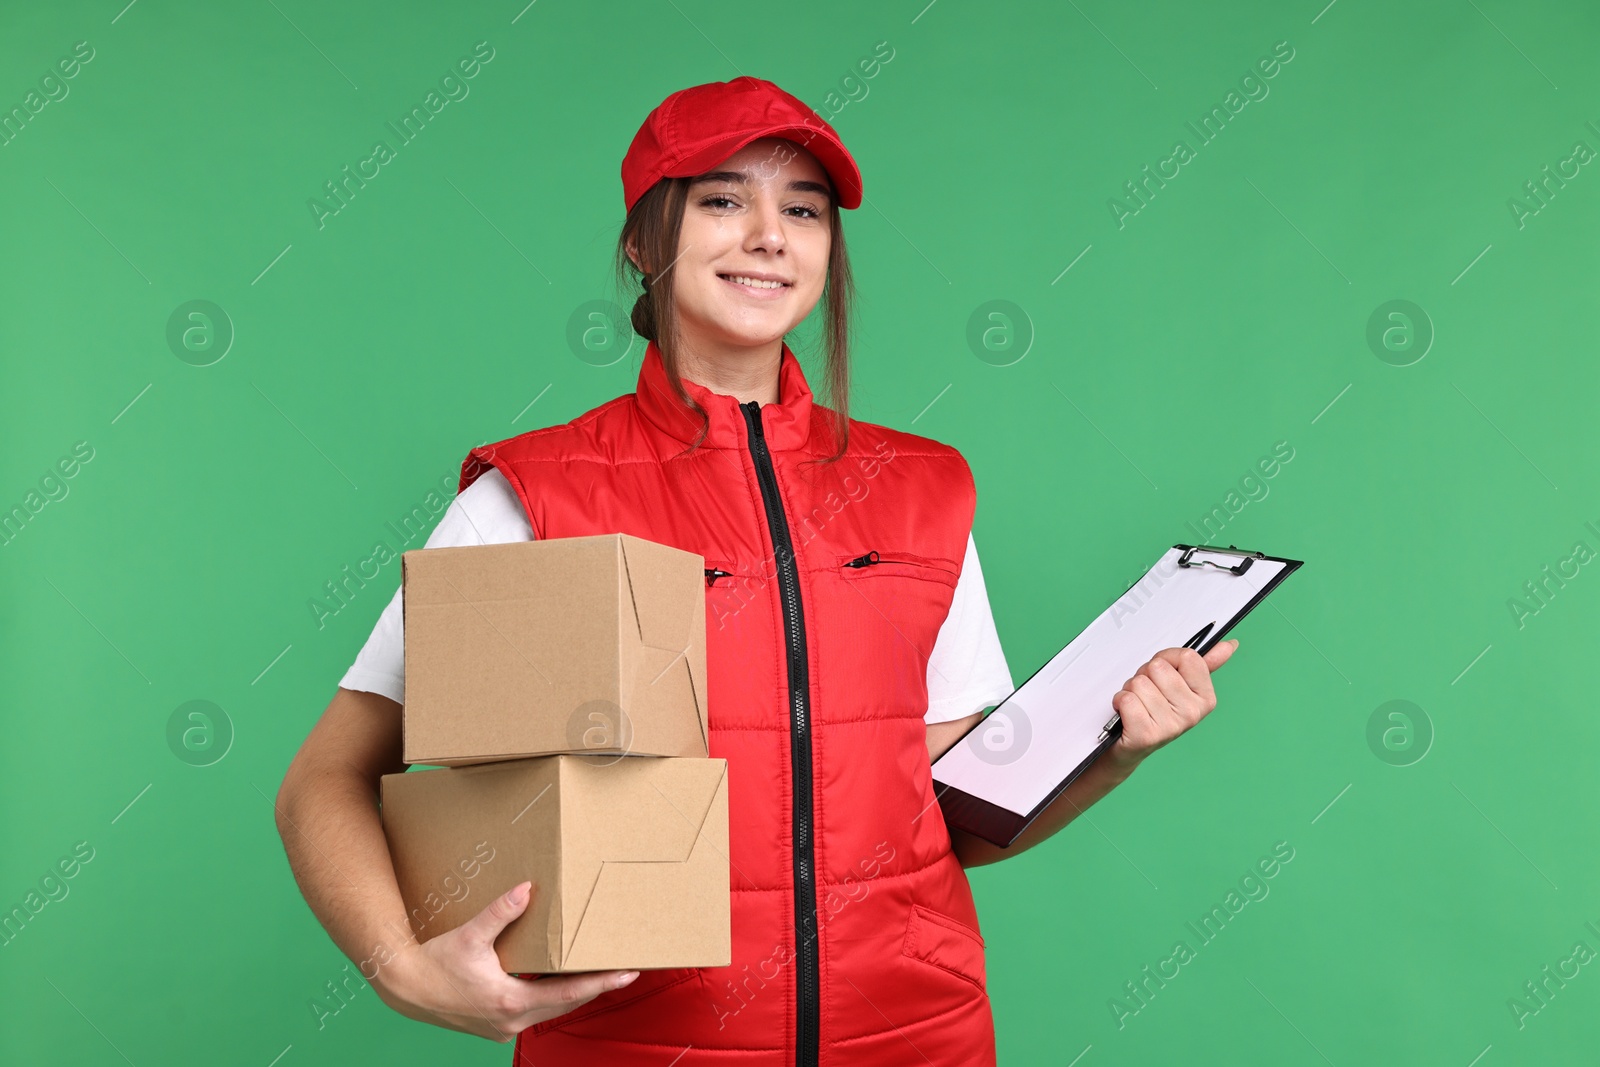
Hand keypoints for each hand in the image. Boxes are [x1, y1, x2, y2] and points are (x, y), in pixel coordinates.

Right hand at [373, 880, 639, 1042]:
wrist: (405, 987)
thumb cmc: (436, 962)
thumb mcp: (469, 935)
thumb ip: (499, 913)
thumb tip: (526, 890)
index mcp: (510, 1001)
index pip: (569, 993)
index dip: (601, 982)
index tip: (628, 973)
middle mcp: (511, 1021)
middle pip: (567, 1004)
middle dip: (597, 987)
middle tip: (626, 971)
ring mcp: (504, 1027)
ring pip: (551, 1009)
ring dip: (575, 993)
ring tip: (601, 975)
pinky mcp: (496, 1026)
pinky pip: (535, 1011)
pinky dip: (552, 997)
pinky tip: (561, 982)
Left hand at [1106, 640, 1237, 772]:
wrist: (1131, 747)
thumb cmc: (1154, 710)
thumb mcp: (1181, 685)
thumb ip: (1204, 664)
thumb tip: (1230, 645)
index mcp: (1206, 698)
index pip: (1187, 656)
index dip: (1168, 658)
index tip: (1164, 673)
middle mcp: (1193, 713)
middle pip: (1158, 667)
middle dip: (1145, 675)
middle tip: (1147, 693)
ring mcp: (1171, 726)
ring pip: (1140, 682)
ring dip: (1131, 689)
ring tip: (1137, 704)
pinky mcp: (1146, 735)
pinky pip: (1127, 698)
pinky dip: (1120, 702)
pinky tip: (1126, 714)